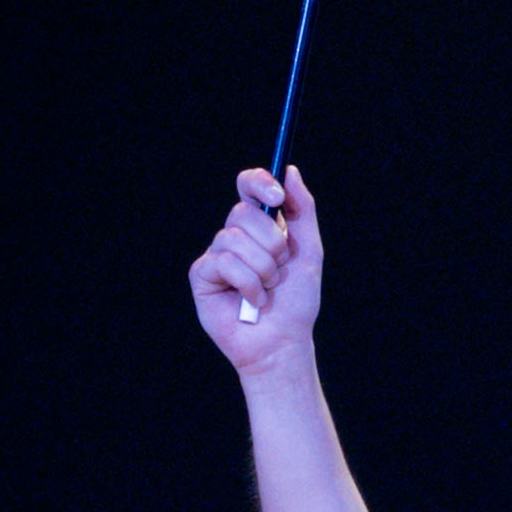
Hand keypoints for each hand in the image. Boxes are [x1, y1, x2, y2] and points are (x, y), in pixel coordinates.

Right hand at [189, 163, 323, 368]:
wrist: (283, 342)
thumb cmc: (296, 301)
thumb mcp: (308, 251)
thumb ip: (301, 209)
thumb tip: (289, 170)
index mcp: (261, 226)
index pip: (249, 186)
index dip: (259, 182)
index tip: (277, 196)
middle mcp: (235, 236)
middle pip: (244, 212)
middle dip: (272, 244)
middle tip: (280, 270)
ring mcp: (216, 255)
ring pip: (235, 240)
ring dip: (263, 270)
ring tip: (267, 290)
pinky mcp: (202, 276)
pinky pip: (224, 263)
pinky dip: (248, 284)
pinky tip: (253, 301)